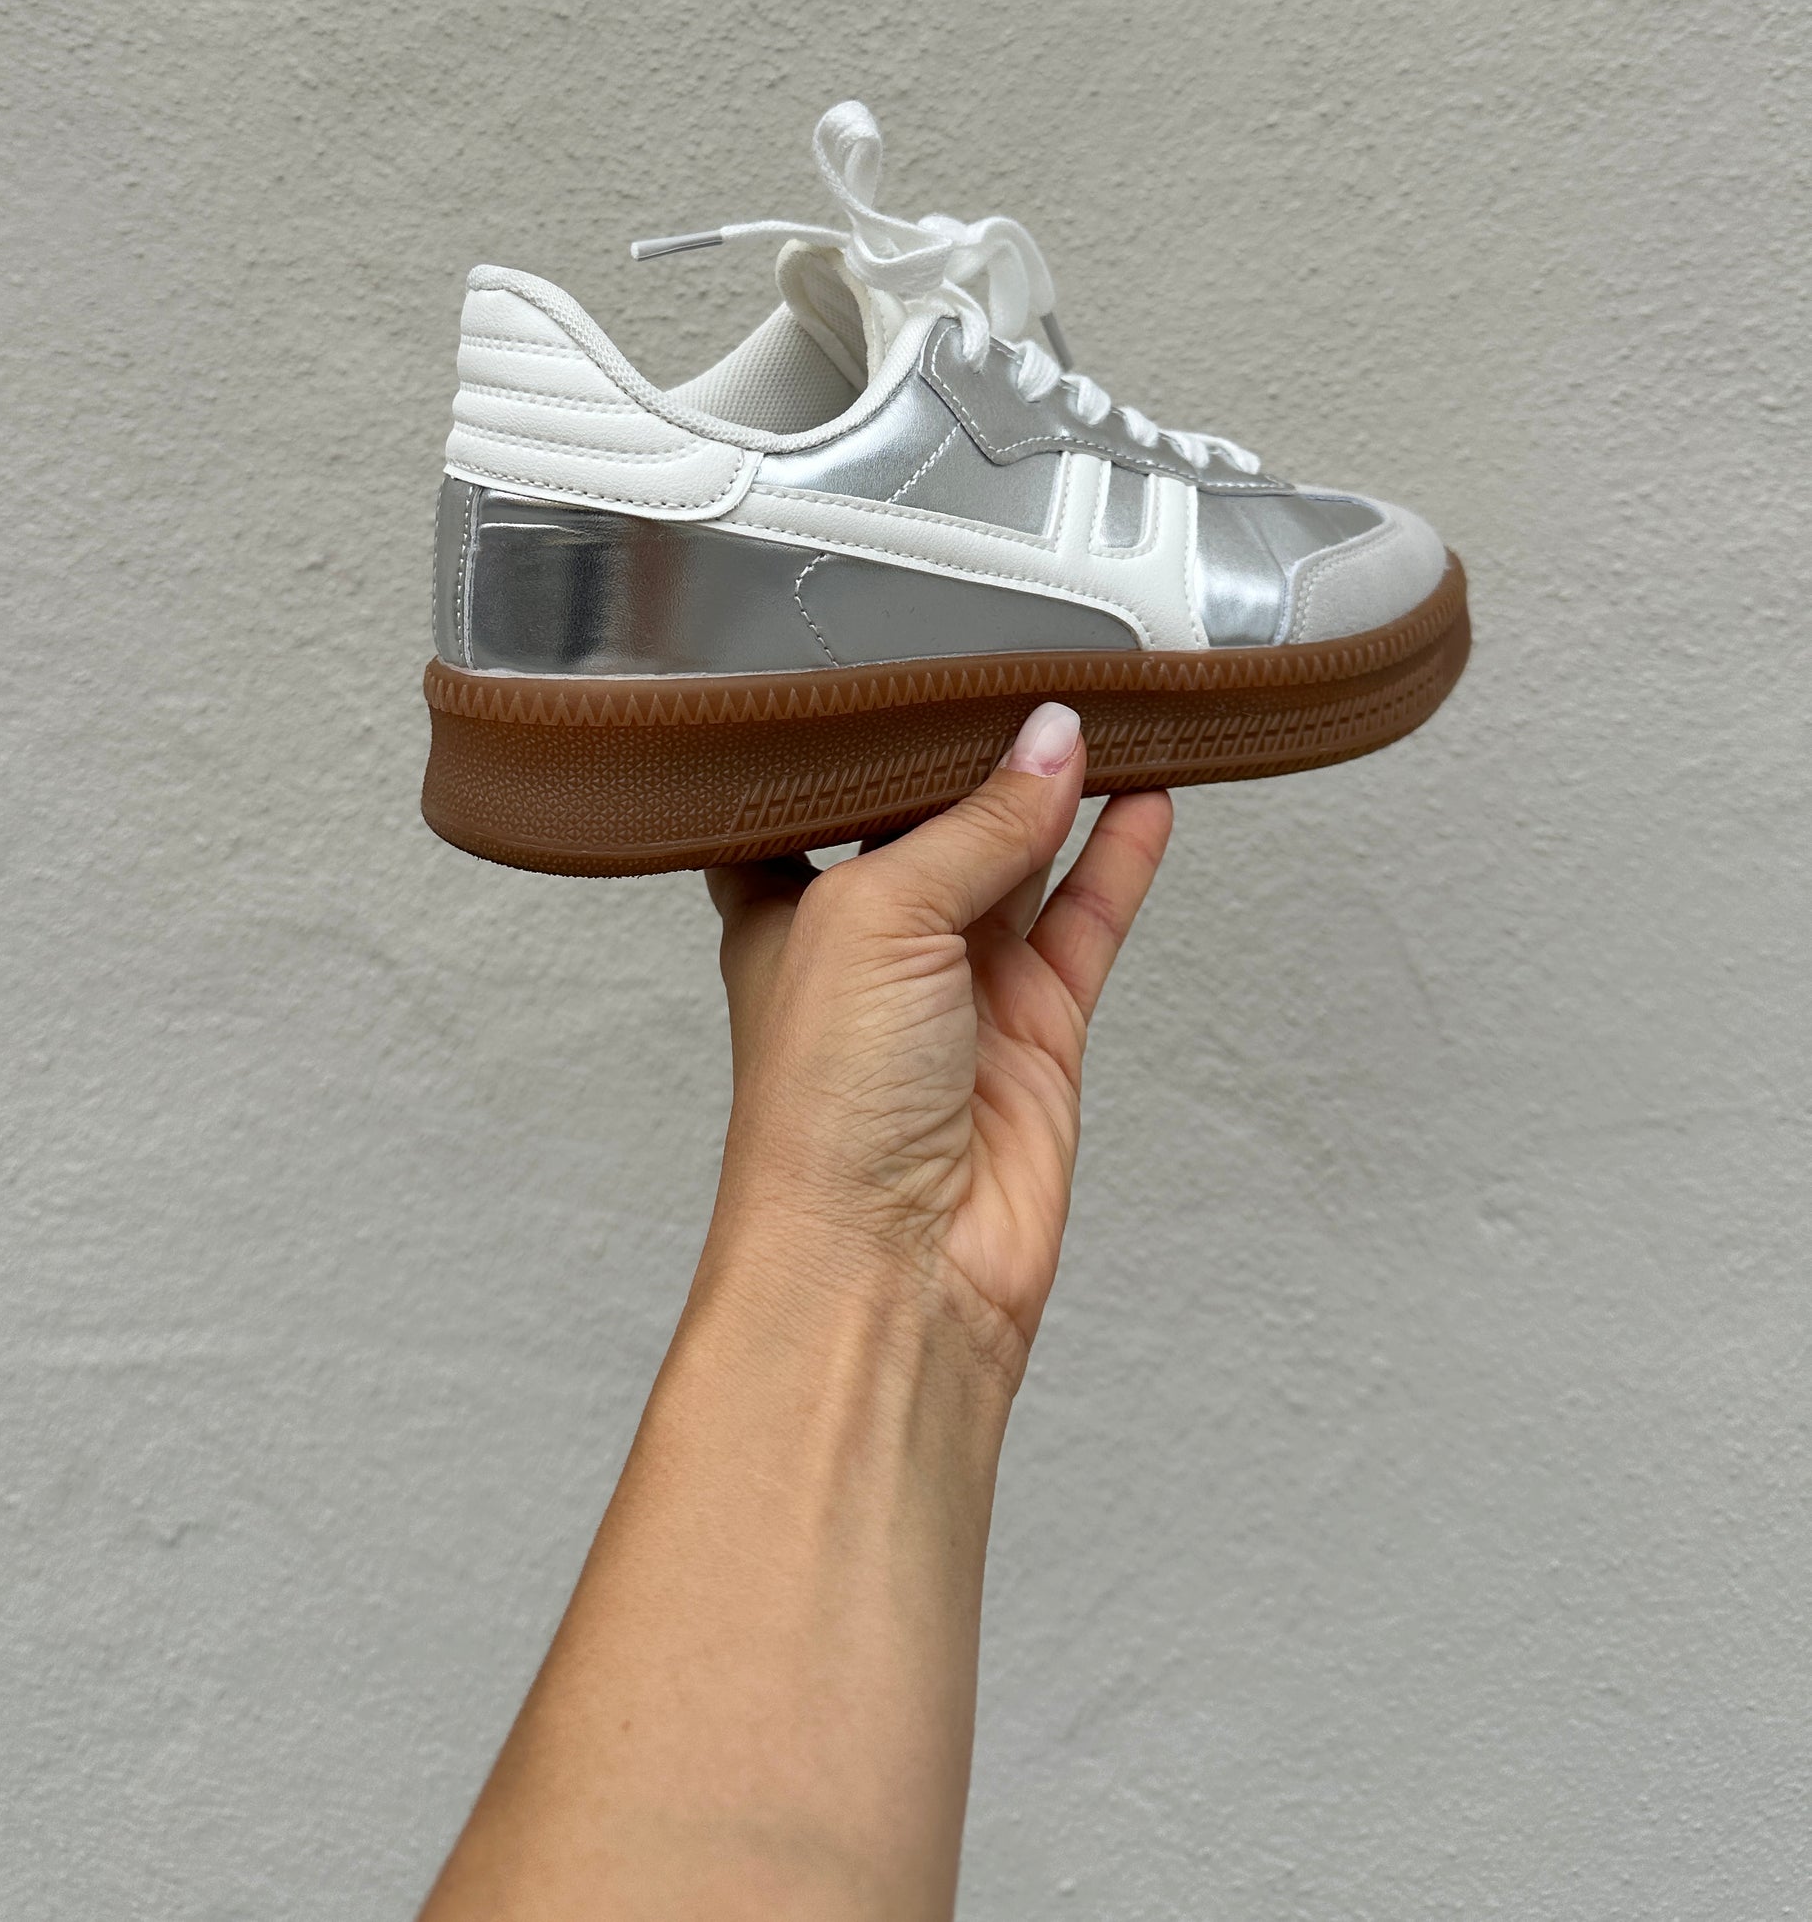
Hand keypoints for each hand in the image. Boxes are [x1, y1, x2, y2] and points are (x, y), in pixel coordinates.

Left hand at [706, 705, 1173, 1388]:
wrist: (891, 1268)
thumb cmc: (820, 1117)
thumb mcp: (875, 917)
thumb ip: (969, 824)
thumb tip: (1049, 743)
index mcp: (786, 907)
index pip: (816, 794)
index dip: (857, 736)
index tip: (910, 661)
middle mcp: (871, 944)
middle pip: (934, 818)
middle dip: (978, 751)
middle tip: (1033, 665)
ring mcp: (958, 987)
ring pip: (1021, 860)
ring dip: (1059, 792)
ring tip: (1106, 706)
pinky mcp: (1035, 1030)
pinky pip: (1085, 921)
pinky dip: (1119, 859)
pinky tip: (1145, 796)